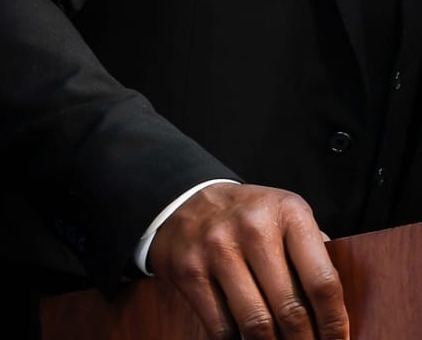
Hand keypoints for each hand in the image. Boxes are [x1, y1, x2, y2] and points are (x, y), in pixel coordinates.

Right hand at [147, 182, 347, 339]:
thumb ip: (315, 255)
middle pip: (291, 310)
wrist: (185, 199)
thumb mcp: (287, 218)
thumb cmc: (250, 219)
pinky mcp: (189, 270)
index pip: (323, 283)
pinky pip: (221, 327)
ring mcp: (217, 248)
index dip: (336, 325)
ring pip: (257, 325)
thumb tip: (340, 316)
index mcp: (288, 213)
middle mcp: (252, 227)